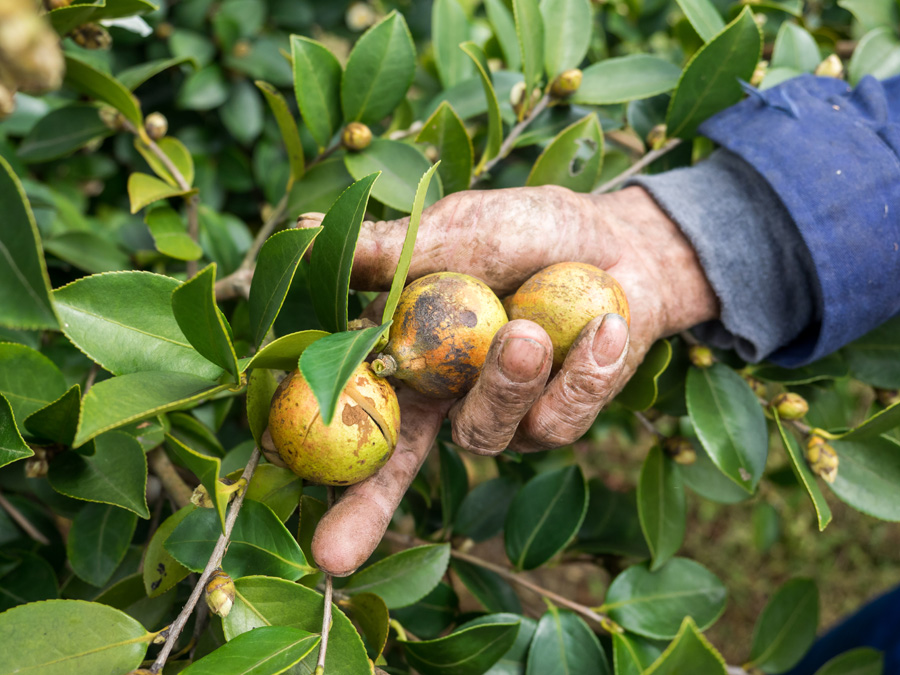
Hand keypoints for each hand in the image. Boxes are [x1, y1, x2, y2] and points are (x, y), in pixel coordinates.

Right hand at [298, 185, 717, 575]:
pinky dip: (584, 370)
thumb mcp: (455, 232)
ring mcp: (507, 418)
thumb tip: (300, 227)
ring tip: (526, 332)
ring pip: (485, 433)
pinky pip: (562, 417)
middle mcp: (449, 400)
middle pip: (399, 466)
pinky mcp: (563, 419)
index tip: (279, 502)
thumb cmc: (526, 233)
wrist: (619, 242)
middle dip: (364, 511)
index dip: (317, 457)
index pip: (356, 412)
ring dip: (503, 384)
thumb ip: (392, 250)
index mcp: (410, 359)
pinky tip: (605, 326)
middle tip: (333, 552)